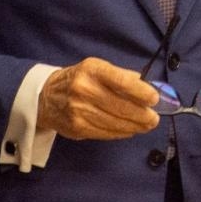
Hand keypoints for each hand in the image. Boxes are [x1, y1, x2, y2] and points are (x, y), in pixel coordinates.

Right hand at [36, 57, 160, 139]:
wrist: (46, 97)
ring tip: (146, 125)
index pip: (120, 81)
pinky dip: (121, 132)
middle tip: (154, 118)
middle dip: (142, 114)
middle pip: (120, 106)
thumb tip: (147, 86)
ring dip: (135, 126)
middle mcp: (84, 89)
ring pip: (115, 123)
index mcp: (92, 70)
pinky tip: (130, 130)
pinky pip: (106, 133)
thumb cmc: (79, 79)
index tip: (154, 98)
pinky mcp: (77, 128)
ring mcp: (79, 111)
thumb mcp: (96, 68)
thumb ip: (121, 76)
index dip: (140, 91)